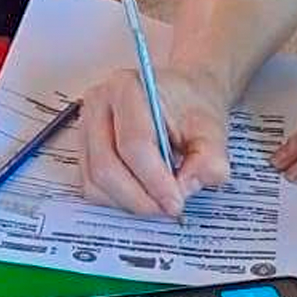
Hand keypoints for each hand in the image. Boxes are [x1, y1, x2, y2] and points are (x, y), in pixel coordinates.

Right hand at [79, 65, 233, 217]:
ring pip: (95, 181)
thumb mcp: (212, 129)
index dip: (155, 181)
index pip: (134, 144)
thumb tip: (187, 187)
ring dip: (128, 201)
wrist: (179, 95)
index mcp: (129, 88)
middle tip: (168, 208)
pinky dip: (117, 199)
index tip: (176, 202)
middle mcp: (99, 104)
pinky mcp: (84, 147)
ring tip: (158, 199)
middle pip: (107, 166)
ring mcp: (86, 126)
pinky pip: (91, 186)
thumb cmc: (189, 105)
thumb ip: (210, 159)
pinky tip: (142, 192)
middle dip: (140, 198)